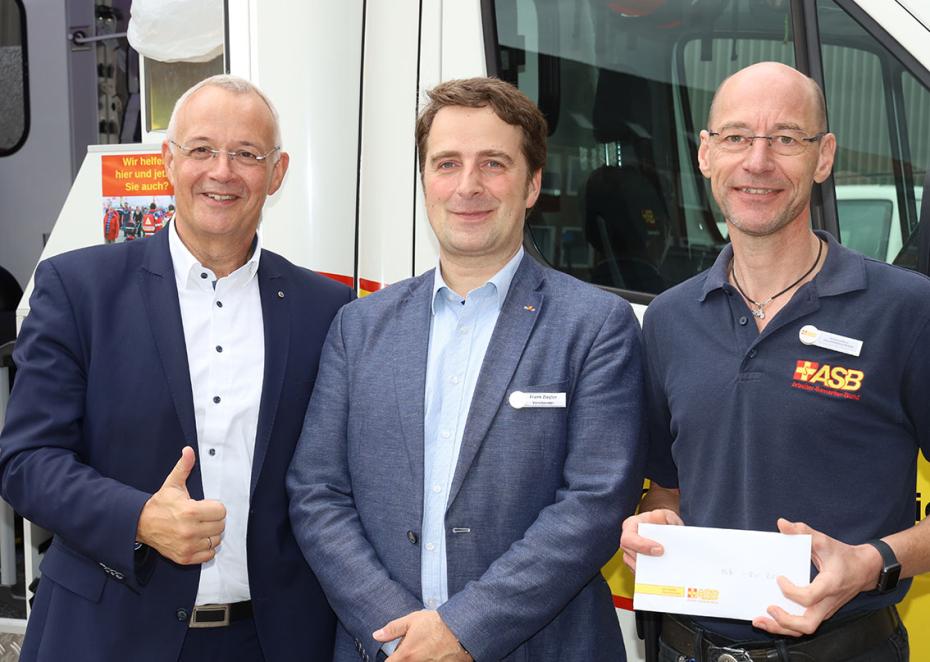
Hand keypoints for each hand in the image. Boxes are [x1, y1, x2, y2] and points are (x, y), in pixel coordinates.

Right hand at [136, 447, 226, 564]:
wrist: (140, 525)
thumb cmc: (160, 504)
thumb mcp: (172, 484)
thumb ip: (184, 467)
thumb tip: (189, 450)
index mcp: (190, 511)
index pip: (221, 511)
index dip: (214, 507)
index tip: (205, 506)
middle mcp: (190, 531)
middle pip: (220, 526)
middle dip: (214, 519)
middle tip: (203, 516)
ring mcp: (187, 546)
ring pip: (216, 540)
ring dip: (211, 534)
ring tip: (200, 527)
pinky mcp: (184, 558)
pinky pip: (208, 555)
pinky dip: (206, 548)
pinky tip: (197, 539)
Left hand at [373, 610, 471, 661]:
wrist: (462, 630)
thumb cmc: (438, 624)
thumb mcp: (412, 620)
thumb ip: (393, 629)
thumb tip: (376, 635)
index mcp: (406, 655)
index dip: (390, 658)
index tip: (394, 654)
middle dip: (404, 657)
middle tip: (413, 647)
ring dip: (416, 659)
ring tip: (425, 648)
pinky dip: (427, 660)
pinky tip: (433, 653)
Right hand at [620, 509, 683, 570]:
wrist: (663, 527)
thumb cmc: (663, 520)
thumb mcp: (665, 514)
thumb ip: (662, 516)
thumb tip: (657, 518)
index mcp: (630, 525)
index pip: (629, 538)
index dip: (642, 546)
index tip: (660, 549)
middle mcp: (627, 540)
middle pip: (630, 555)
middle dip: (647, 560)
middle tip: (665, 563)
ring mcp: (630, 553)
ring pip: (634, 565)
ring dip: (649, 569)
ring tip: (665, 571)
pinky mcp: (636, 563)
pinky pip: (639, 572)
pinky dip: (650, 574)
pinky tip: (663, 574)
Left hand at [751, 518, 881, 635]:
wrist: (864, 569)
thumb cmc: (844, 556)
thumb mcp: (824, 540)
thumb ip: (802, 531)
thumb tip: (782, 524)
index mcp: (830, 585)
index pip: (809, 597)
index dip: (791, 591)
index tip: (780, 578)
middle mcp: (828, 602)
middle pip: (807, 624)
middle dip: (784, 621)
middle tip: (767, 609)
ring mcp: (825, 610)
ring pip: (805, 628)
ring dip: (782, 628)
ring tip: (761, 621)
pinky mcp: (821, 611)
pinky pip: (804, 623)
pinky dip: (787, 624)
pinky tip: (771, 618)